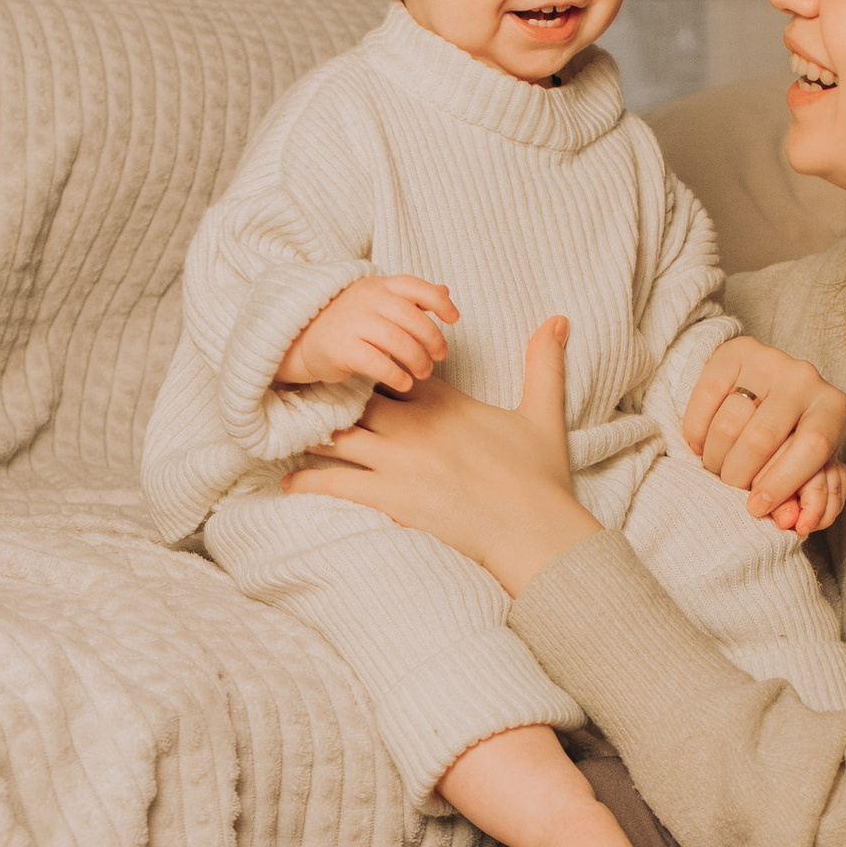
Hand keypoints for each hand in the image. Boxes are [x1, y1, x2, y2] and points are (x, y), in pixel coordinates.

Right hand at [276, 273, 458, 396]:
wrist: (302, 338)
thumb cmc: (349, 321)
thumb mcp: (378, 302)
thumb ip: (411, 298)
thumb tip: (446, 290)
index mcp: (378, 286)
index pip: (415, 286)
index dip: (439, 302)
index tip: (454, 319)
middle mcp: (366, 300)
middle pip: (411, 317)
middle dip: (432, 339)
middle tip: (439, 357)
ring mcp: (352, 323)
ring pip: (398, 341)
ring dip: (418, 360)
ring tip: (423, 373)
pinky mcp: (342, 349)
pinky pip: (377, 363)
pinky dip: (396, 375)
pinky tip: (404, 382)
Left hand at [287, 320, 597, 598]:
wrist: (534, 528)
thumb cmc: (539, 476)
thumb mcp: (543, 412)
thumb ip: (544, 362)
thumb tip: (559, 319)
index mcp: (445, 403)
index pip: (396, 370)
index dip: (373, 364)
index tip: (353, 358)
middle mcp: (414, 426)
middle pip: (357, 399)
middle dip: (333, 395)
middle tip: (302, 392)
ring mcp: (399, 462)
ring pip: (339, 436)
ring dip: (313, 433)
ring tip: (286, 431)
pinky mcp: (391, 497)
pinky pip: (336, 485)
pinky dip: (309, 481)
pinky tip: (288, 482)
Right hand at [682, 337, 845, 534]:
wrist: (767, 388)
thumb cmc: (793, 438)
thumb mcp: (812, 469)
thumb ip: (814, 501)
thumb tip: (800, 524)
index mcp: (833, 408)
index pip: (813, 447)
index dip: (782, 483)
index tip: (757, 506)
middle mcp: (805, 378)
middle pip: (762, 439)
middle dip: (739, 476)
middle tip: (731, 488)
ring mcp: (769, 360)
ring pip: (729, 424)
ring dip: (715, 458)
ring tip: (717, 467)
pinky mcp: (733, 352)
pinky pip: (705, 399)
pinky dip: (696, 433)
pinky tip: (701, 445)